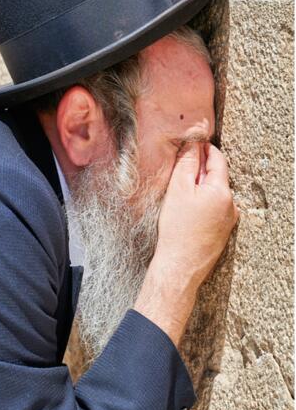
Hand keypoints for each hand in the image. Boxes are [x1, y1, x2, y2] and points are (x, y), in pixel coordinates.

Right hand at [152, 140, 239, 293]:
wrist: (180, 265)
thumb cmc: (177, 229)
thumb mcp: (177, 189)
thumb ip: (187, 163)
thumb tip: (193, 145)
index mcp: (222, 191)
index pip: (217, 159)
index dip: (203, 148)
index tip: (191, 144)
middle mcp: (231, 204)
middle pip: (216, 176)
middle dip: (200, 169)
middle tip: (180, 169)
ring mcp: (229, 219)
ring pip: (214, 192)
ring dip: (200, 187)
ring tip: (180, 194)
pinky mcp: (223, 230)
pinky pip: (214, 208)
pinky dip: (202, 203)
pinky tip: (186, 211)